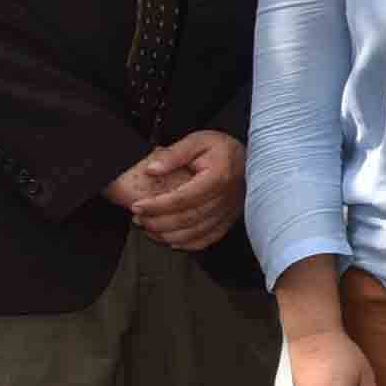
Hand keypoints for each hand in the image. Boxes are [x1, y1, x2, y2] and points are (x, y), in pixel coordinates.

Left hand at [109, 131, 243, 250]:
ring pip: (197, 231)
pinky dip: (189, 244)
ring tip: (149, 229)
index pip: (183, 197)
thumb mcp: (196, 141)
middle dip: (158, 222)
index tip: (137, 206)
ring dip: (169, 235)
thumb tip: (151, 170)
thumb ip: (173, 154)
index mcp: (217, 177)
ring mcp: (229, 211)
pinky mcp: (230, 219)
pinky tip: (172, 242)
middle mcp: (226, 198)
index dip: (157, 205)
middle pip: (188, 218)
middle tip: (138, 219)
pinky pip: (210, 237)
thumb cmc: (220, 148)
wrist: (248, 157)